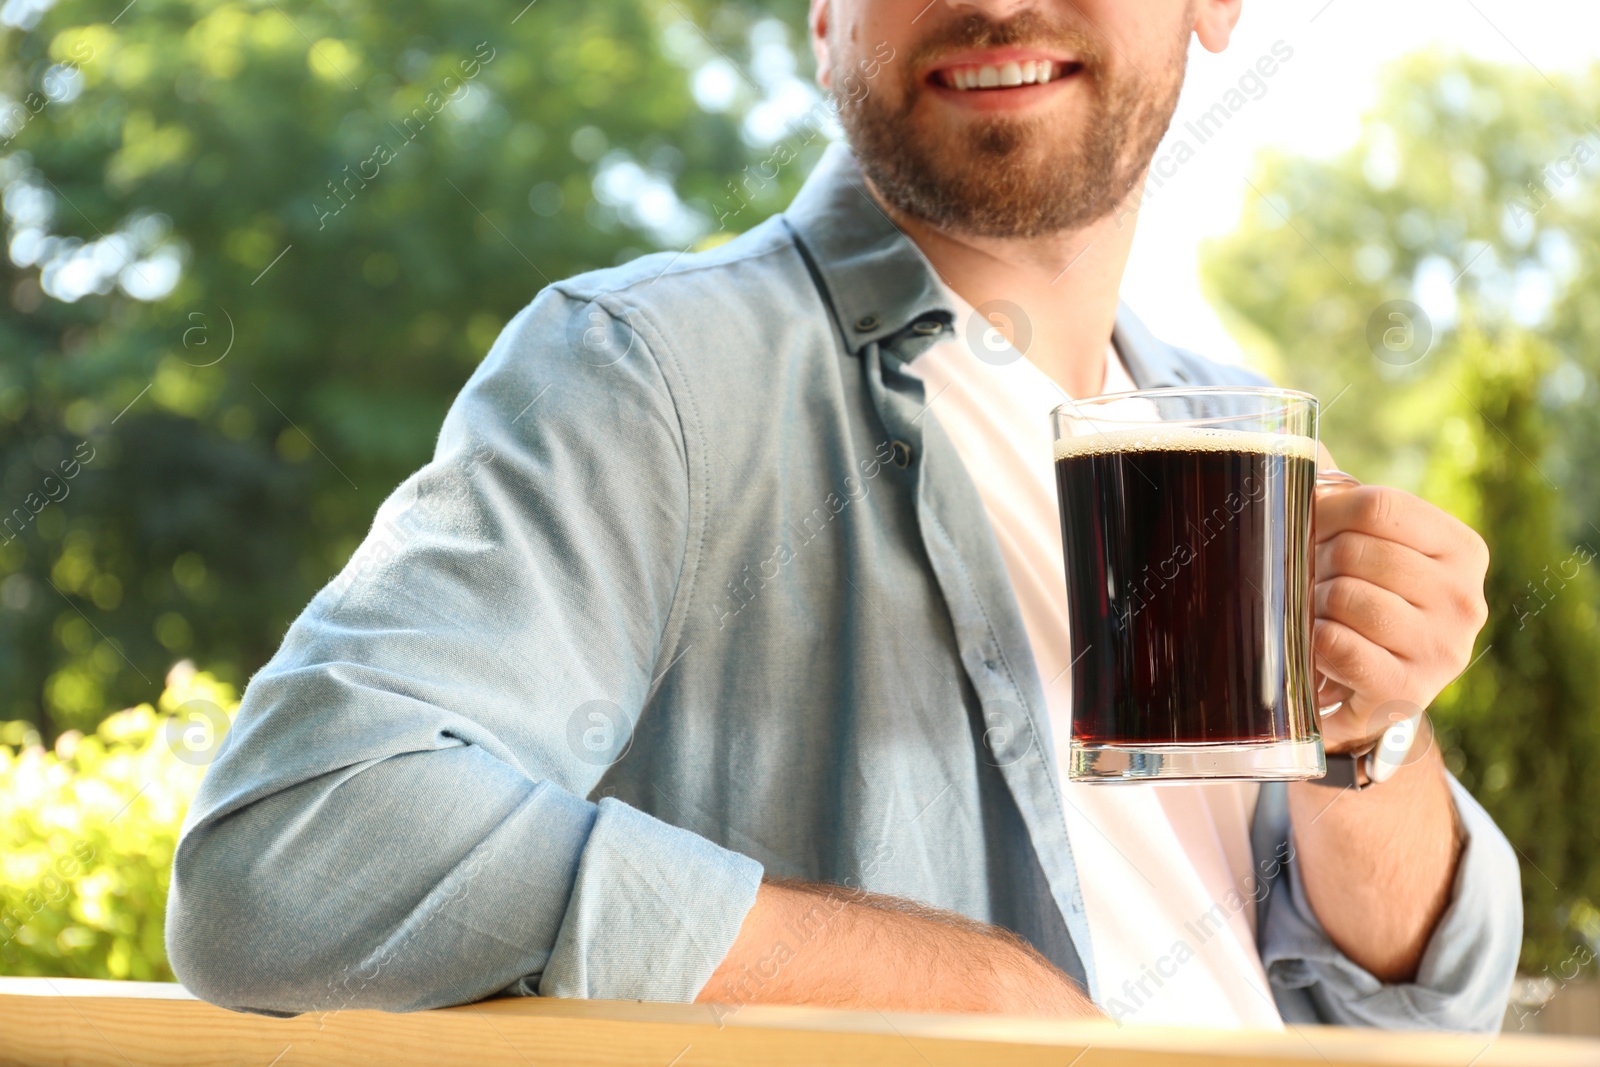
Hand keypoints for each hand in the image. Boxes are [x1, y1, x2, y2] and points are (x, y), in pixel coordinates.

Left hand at [1310, 453, 1489, 752]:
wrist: (1370, 692)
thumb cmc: (1363, 601)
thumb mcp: (1366, 545)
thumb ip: (1339, 493)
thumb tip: (1298, 443)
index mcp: (1462, 550)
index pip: (1379, 505)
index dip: (1327, 512)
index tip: (1312, 529)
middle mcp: (1465, 599)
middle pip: (1356, 551)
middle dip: (1317, 563)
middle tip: (1316, 583)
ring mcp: (1443, 650)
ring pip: (1344, 596)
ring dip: (1314, 606)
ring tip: (1323, 617)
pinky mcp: (1408, 692)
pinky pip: (1336, 645)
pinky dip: (1314, 645)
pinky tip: (1324, 651)